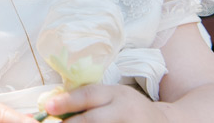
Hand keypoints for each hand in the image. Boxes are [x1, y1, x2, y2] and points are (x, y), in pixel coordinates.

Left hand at [43, 84, 166, 122]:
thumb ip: (88, 99)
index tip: (48, 106)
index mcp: (115, 94)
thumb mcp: (111, 95)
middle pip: (93, 120)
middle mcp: (124, 111)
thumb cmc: (128, 107)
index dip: (67, 101)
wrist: (165, 122)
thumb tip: (53, 105)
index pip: (89, 95)